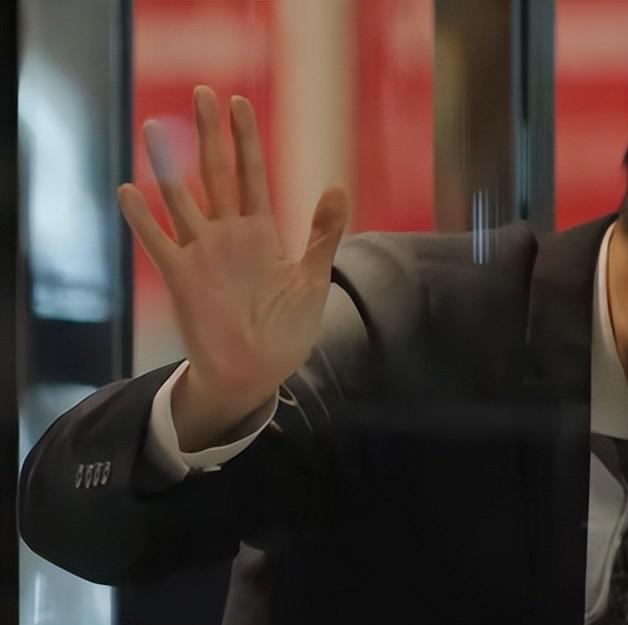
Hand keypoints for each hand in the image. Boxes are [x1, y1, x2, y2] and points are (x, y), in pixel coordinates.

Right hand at [117, 85, 348, 413]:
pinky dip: (143, 218)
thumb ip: (323, 233)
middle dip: (210, 134)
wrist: (260, 372)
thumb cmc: (287, 329)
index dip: (245, 139)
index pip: (251, 175)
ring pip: (182, 199)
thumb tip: (338, 186)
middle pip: (216, 174)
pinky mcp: (183, 279)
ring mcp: (202, 255)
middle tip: (204, 91)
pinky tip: (130, 190)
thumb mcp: (313, 278)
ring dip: (169, 164)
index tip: (239, 102)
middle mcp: (227, 237)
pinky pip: (159, 242)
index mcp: (260, 234)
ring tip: (156, 126)